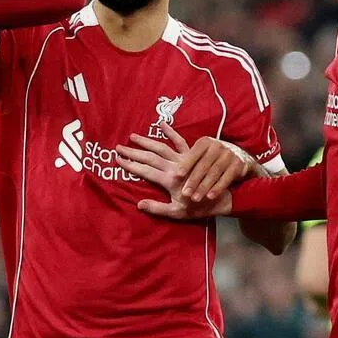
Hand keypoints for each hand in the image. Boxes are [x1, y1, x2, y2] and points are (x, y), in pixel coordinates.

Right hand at [115, 124, 238, 218]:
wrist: (220, 198)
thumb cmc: (198, 207)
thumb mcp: (177, 213)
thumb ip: (157, 208)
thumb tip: (138, 204)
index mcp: (169, 181)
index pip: (144, 171)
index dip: (130, 165)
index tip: (117, 159)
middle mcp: (175, 167)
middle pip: (149, 157)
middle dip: (133, 152)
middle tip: (119, 147)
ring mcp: (183, 159)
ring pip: (161, 147)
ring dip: (146, 141)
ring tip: (133, 136)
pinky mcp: (192, 155)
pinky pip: (181, 141)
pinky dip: (171, 132)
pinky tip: (162, 124)